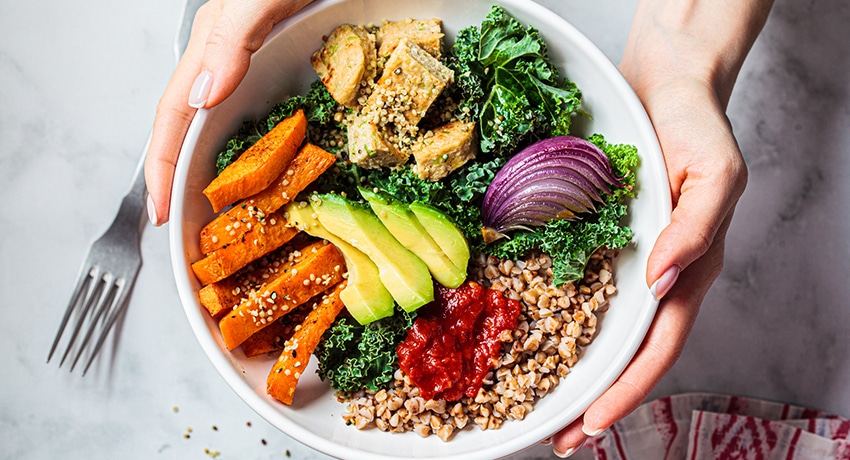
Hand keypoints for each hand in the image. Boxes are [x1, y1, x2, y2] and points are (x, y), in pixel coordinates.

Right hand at [144, 0, 312, 224]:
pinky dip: (265, 156)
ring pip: (231, 132)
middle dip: (188, 184)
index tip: (163, 214)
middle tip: (194, 235)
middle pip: (197, 133)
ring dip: (226, 176)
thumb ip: (230, 39)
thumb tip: (202, 98)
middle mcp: (231, 64)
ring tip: (227, 220)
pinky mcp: (289, 71)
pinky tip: (275, 177)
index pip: (175, 118)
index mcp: (214, 48)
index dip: (163, 168)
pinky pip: (268, 122)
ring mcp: (259, 69)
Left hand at [550, 0, 772, 454]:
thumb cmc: (697, 126)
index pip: (657, 346)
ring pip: (600, 330)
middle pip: (625, 352)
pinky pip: (577, 288)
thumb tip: (662, 283)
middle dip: (594, 400)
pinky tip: (528, 337)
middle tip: (556, 440)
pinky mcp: (599, 241)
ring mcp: (626, 261)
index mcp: (687, 270)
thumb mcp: (714, 174)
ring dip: (572, 372)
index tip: (591, 425)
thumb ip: (695, 230)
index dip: (626, 389)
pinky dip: (558, 320)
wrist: (665, 86)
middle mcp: (655, 276)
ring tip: (538, 407)